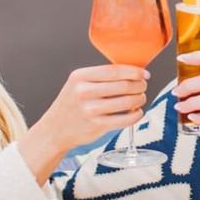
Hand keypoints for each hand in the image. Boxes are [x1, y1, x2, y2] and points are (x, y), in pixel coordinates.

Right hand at [21, 64, 148, 175]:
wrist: (55, 129)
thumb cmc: (71, 104)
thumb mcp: (77, 84)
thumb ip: (99, 77)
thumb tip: (131, 72)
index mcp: (80, 77)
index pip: (114, 70)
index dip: (134, 71)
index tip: (144, 73)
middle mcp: (84, 92)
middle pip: (123, 85)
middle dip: (139, 85)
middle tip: (143, 86)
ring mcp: (90, 110)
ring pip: (127, 102)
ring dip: (140, 99)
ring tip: (140, 98)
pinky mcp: (97, 126)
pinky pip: (125, 119)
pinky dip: (136, 115)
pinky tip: (137, 112)